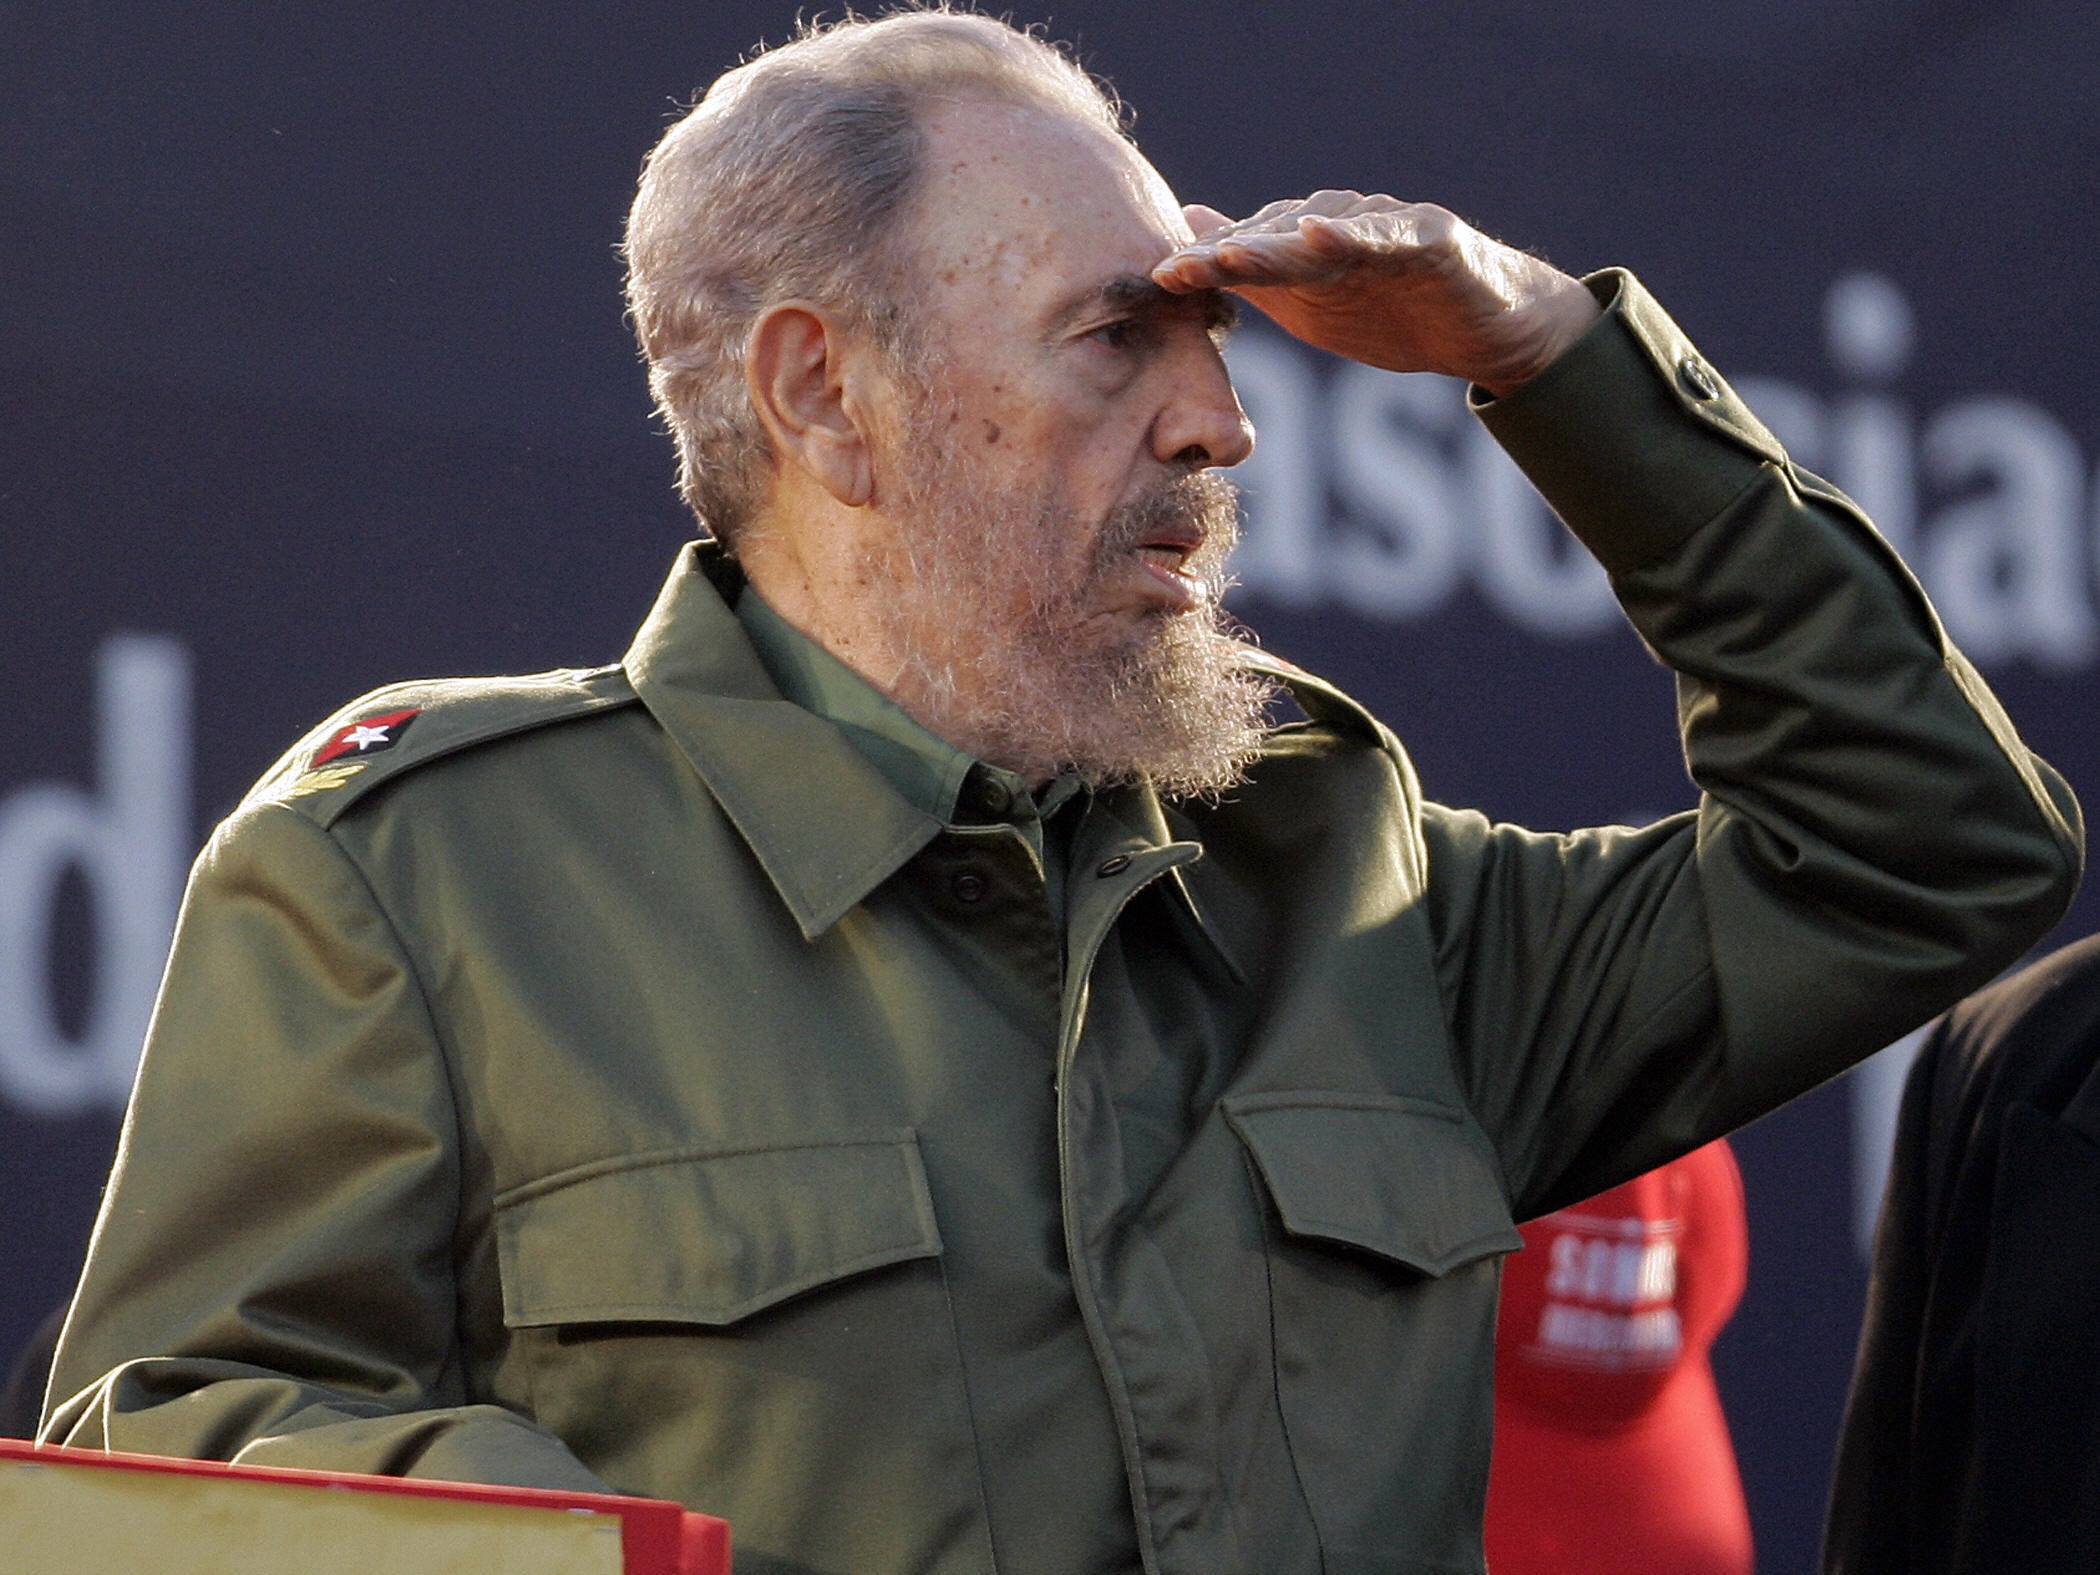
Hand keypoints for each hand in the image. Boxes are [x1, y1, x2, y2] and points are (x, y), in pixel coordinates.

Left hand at [1152, 192, 1599, 396]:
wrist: (1483, 328)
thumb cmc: (1390, 311)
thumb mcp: (1307, 301)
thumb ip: (1248, 272)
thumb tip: (1186, 235)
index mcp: (1304, 245)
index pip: (1246, 254)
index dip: (1202, 266)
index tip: (1155, 279)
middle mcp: (1338, 225)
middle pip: (1273, 239)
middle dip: (1224, 255)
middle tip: (1175, 269)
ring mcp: (1384, 227)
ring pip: (1321, 235)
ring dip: (1274, 243)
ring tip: (1229, 255)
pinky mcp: (1430, 238)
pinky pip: (1390, 235)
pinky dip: (1356, 234)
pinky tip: (1319, 233)